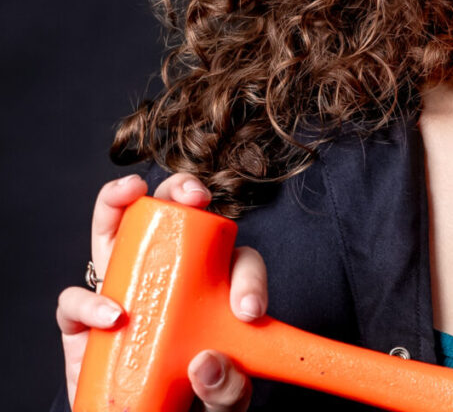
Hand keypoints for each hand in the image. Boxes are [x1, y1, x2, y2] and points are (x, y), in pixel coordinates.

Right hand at [56, 172, 267, 411]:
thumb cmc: (187, 393)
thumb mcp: (222, 398)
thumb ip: (228, 387)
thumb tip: (207, 364)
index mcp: (213, 285)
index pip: (238, 263)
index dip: (247, 278)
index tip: (249, 312)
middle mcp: (167, 273)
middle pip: (176, 215)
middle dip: (184, 192)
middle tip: (196, 196)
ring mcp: (122, 288)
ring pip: (116, 228)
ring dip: (120, 199)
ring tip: (131, 191)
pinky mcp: (83, 321)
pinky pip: (75, 299)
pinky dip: (87, 301)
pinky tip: (111, 315)